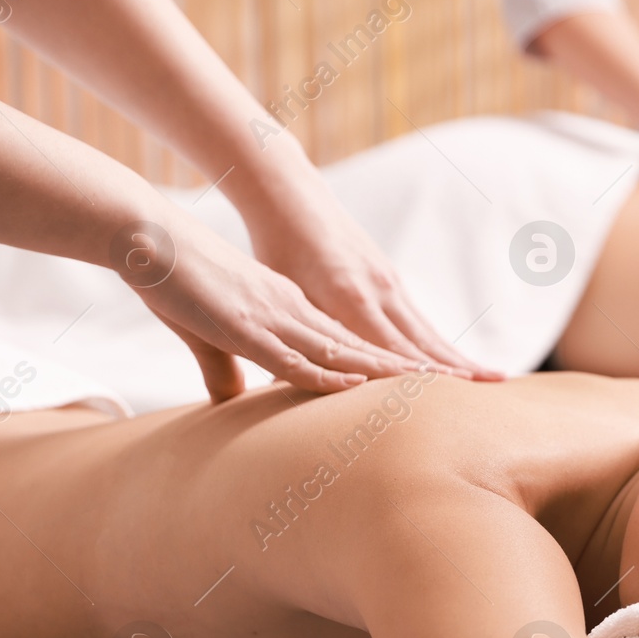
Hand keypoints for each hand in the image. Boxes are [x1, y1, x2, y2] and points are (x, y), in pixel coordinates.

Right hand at [118, 212, 462, 401]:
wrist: (152, 237)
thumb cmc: (184, 283)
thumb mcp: (220, 331)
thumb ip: (235, 368)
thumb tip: (239, 401)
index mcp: (311, 309)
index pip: (376, 342)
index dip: (418, 362)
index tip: (461, 380)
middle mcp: (308, 310)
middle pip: (383, 344)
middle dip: (434, 367)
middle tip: (485, 382)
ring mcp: (286, 314)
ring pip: (352, 349)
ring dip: (398, 373)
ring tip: (448, 391)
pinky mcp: (252, 321)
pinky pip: (300, 350)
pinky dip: (331, 371)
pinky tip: (359, 387)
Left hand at [239, 175, 498, 383]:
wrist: (293, 202)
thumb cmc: (277, 251)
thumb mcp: (285, 296)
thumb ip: (298, 340)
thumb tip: (288, 385)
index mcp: (350, 297)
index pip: (392, 347)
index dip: (423, 375)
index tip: (453, 396)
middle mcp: (379, 291)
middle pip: (424, 340)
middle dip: (459, 367)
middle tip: (496, 386)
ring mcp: (390, 284)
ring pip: (428, 331)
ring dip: (459, 356)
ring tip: (492, 376)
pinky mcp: (391, 280)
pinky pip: (419, 320)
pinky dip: (439, 343)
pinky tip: (454, 359)